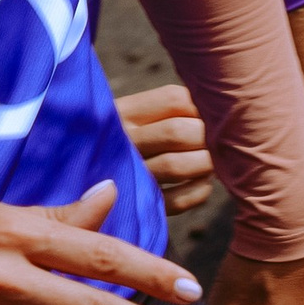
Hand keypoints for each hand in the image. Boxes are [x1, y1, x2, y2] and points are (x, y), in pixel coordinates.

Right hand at [117, 78, 214, 213]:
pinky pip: (177, 200)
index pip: (174, 99)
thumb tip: (222, 110)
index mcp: (122, 112)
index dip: (203, 107)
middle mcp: (121, 141)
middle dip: (208, 137)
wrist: (81, 178)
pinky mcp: (138, 205)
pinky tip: (201, 183)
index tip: (211, 116)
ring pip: (176, 166)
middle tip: (218, 142)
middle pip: (177, 132)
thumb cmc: (125, 140)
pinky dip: (199, 191)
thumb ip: (169, 108)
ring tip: (211, 161)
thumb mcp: (133, 115)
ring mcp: (128, 175)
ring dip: (206, 164)